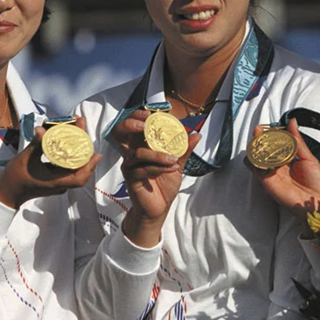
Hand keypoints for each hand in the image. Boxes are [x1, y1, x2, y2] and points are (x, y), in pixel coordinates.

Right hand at [0, 116, 101, 208]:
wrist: (5, 193)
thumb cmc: (14, 178)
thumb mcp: (25, 159)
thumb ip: (36, 144)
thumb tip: (41, 129)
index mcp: (55, 182)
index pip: (79, 177)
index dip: (89, 166)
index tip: (97, 154)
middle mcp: (60, 183)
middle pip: (78, 166)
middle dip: (82, 144)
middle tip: (81, 123)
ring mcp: (57, 181)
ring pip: (73, 164)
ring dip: (76, 146)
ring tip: (76, 127)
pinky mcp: (54, 178)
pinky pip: (66, 165)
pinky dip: (69, 152)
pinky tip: (67, 138)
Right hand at [111, 109, 199, 247]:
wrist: (159, 207)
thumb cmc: (164, 183)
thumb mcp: (177, 164)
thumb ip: (183, 149)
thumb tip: (196, 133)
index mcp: (141, 145)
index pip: (135, 125)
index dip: (139, 115)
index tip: (152, 112)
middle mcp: (132, 152)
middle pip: (122, 132)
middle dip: (132, 123)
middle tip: (147, 123)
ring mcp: (129, 165)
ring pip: (137, 153)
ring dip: (157, 154)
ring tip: (173, 160)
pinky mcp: (130, 178)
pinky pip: (142, 170)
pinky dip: (158, 168)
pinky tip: (170, 169)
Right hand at [244, 118, 319, 218]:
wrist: (317, 202)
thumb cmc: (317, 182)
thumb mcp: (308, 157)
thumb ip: (297, 140)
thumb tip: (292, 121)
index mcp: (289, 157)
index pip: (276, 142)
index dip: (272, 133)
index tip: (272, 125)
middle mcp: (278, 164)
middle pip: (263, 148)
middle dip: (260, 137)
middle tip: (259, 129)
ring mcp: (271, 172)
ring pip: (256, 156)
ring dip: (254, 146)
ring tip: (256, 138)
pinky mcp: (266, 180)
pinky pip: (254, 168)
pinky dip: (252, 159)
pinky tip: (256, 152)